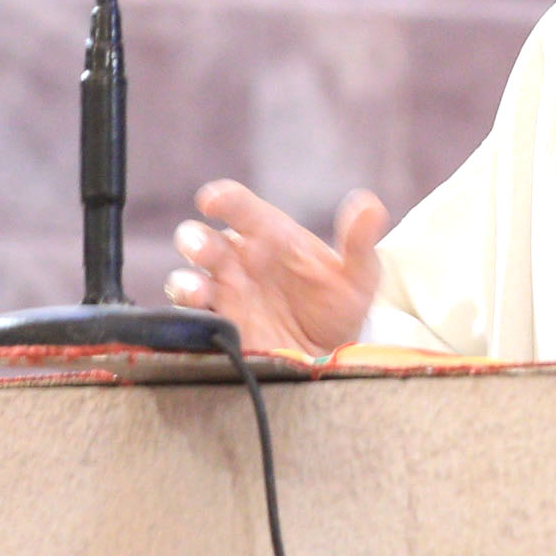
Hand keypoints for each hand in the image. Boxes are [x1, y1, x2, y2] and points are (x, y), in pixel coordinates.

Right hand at [165, 183, 389, 359]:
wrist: (335, 355)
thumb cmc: (340, 303)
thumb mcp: (358, 274)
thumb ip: (359, 241)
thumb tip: (370, 204)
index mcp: (267, 235)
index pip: (238, 208)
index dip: (223, 200)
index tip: (212, 200)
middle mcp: (238, 261)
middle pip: (200, 241)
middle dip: (194, 241)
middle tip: (201, 249)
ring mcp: (225, 295)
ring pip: (187, 281)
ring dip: (185, 284)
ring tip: (198, 291)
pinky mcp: (221, 330)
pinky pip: (194, 324)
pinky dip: (192, 323)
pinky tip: (208, 327)